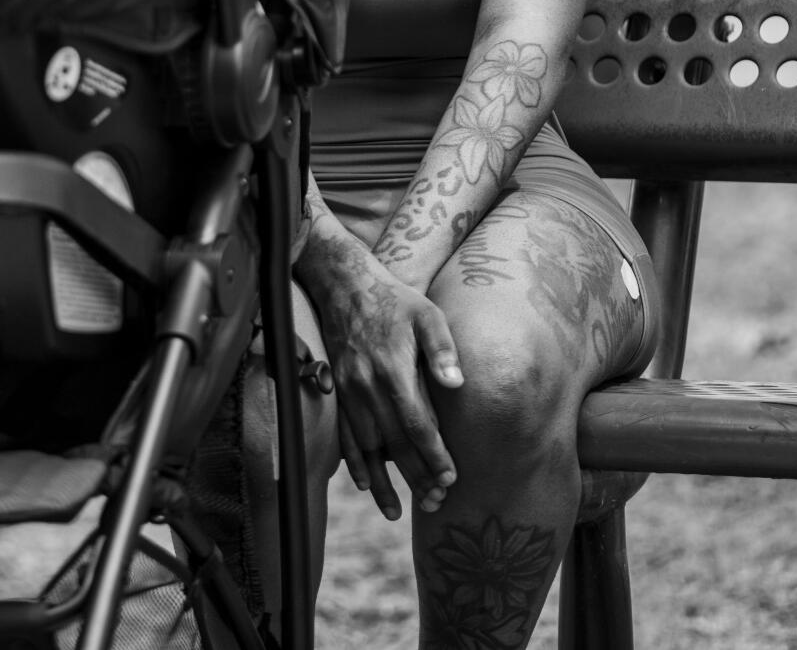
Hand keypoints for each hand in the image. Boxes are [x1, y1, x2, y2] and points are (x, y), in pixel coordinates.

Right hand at [301, 222, 462, 520]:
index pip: (416, 424)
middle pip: (393, 443)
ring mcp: (348, 390)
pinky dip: (354, 462)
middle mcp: (367, 385)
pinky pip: (345, 434)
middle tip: (434, 504)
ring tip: (396, 512)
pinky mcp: (338, 390)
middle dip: (414, 477)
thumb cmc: (394, 300)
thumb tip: (458, 385)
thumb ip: (442, 349)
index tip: (450, 479)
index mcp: (392, 369)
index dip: (433, 455)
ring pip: (366, 446)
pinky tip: (365, 484)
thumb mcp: (426, 314)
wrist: (345, 283)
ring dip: (382, 481)